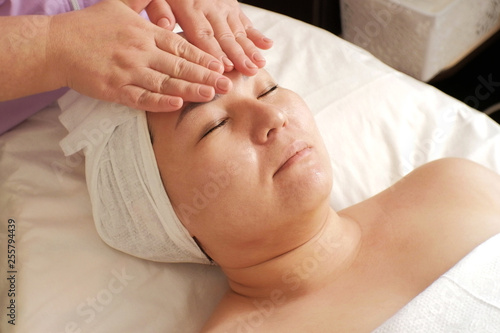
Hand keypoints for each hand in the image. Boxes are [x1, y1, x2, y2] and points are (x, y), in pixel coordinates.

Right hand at [47, 0, 231, 111]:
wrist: (56, 45)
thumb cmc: (89, 26)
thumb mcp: (119, 4)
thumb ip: (144, 0)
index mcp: (144, 32)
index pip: (180, 45)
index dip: (202, 57)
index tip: (220, 65)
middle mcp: (139, 51)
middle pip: (178, 66)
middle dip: (205, 76)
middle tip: (227, 85)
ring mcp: (127, 71)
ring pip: (165, 83)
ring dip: (190, 90)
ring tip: (211, 95)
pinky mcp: (114, 89)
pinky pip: (140, 98)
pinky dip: (159, 102)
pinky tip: (176, 105)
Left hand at [150, 0, 273, 75]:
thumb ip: (158, 9)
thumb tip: (165, 25)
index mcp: (189, 7)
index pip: (203, 34)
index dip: (214, 52)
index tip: (224, 68)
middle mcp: (210, 7)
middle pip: (225, 36)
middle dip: (238, 55)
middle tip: (248, 72)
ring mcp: (224, 6)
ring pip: (239, 31)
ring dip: (250, 49)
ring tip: (260, 64)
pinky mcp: (233, 6)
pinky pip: (245, 22)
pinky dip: (257, 35)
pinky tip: (268, 46)